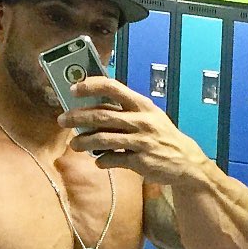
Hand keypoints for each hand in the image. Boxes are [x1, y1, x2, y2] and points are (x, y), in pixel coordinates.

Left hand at [58, 76, 207, 185]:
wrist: (185, 162)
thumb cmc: (161, 137)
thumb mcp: (149, 117)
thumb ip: (124, 112)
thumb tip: (91, 111)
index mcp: (141, 105)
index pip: (113, 87)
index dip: (90, 86)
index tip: (73, 89)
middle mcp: (141, 120)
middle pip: (102, 115)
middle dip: (78, 117)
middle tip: (62, 119)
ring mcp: (141, 141)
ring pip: (103, 139)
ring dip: (84, 142)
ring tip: (74, 144)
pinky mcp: (140, 161)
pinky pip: (113, 160)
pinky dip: (103, 161)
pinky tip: (99, 162)